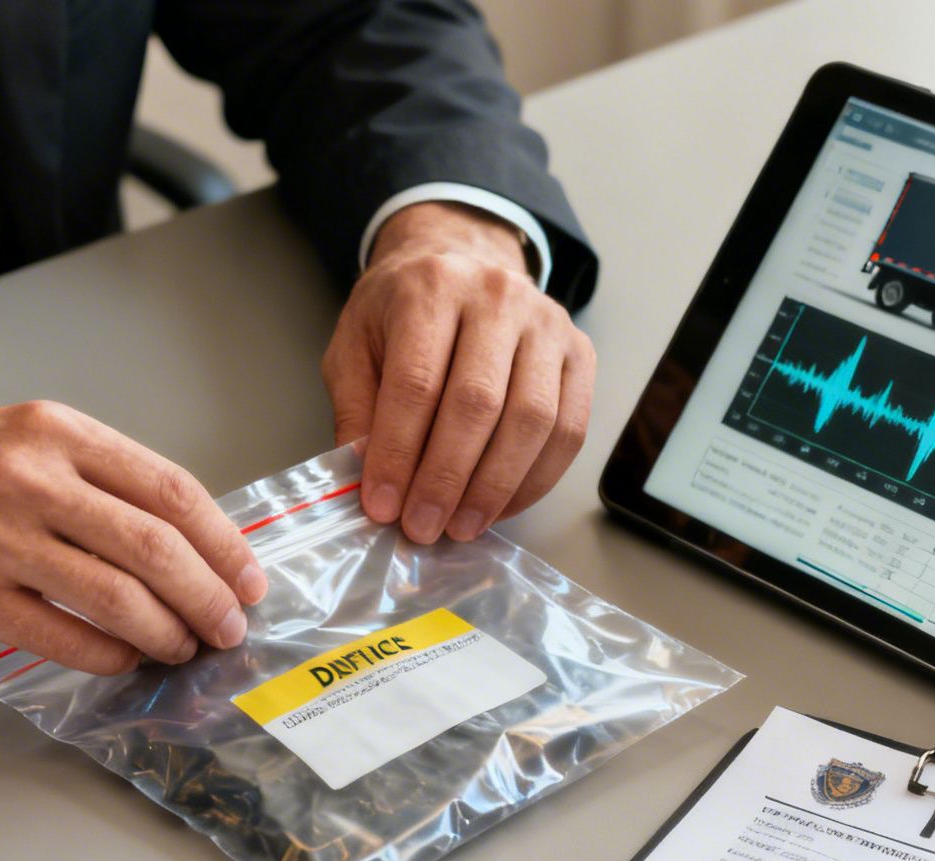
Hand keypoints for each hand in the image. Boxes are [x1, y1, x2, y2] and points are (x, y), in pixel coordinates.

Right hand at [0, 402, 267, 675]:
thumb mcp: (27, 442)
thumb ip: (102, 480)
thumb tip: (193, 543)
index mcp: (57, 432)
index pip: (170, 490)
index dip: (224, 543)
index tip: (249, 578)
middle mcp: (30, 479)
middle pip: (155, 547)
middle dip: (209, 596)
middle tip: (230, 626)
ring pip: (118, 597)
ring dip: (167, 632)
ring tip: (184, 647)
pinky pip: (66, 637)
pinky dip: (111, 655)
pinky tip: (126, 657)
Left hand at [322, 201, 594, 544]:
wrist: (460, 260)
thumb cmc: (401, 311)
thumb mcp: (355, 345)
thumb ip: (357, 408)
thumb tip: (366, 476)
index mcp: (431, 288)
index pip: (417, 383)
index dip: (399, 453)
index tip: (383, 505)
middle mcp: (496, 297)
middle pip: (478, 403)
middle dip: (447, 479)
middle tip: (423, 526)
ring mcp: (547, 323)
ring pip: (532, 420)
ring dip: (495, 487)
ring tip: (462, 526)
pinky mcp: (579, 352)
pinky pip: (569, 429)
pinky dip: (536, 479)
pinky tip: (503, 505)